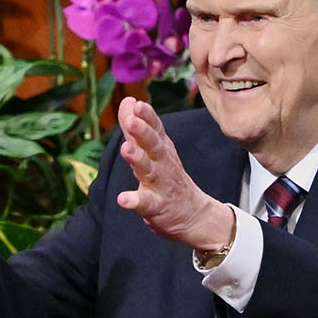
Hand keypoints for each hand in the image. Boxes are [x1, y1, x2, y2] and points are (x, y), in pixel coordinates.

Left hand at [111, 98, 237, 253]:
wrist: (194, 216)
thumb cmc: (169, 178)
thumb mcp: (155, 151)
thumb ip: (137, 128)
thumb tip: (127, 101)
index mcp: (162, 149)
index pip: (156, 129)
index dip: (147, 117)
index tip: (137, 104)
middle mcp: (163, 164)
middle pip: (154, 146)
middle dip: (143, 133)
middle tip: (132, 120)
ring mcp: (161, 186)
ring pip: (149, 171)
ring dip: (138, 159)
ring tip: (126, 150)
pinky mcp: (157, 207)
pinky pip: (146, 204)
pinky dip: (134, 201)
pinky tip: (123, 199)